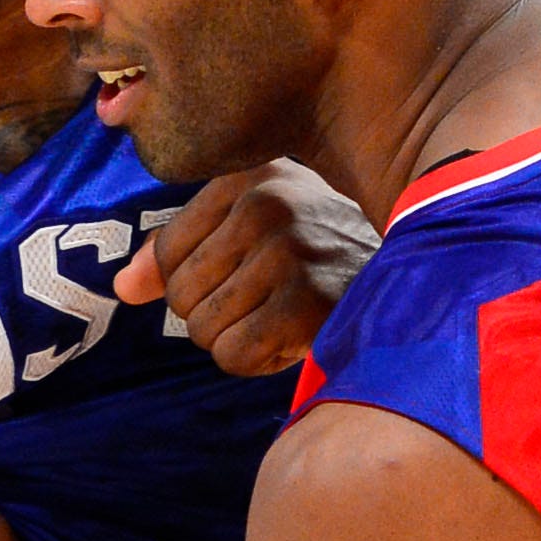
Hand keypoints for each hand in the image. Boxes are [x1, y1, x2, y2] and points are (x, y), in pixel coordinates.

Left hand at [118, 162, 377, 376]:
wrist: (417, 274)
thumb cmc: (320, 254)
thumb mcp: (249, 230)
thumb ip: (177, 249)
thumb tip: (123, 287)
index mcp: (248, 179)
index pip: (166, 252)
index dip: (192, 280)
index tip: (242, 275)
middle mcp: (266, 205)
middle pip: (179, 294)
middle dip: (213, 312)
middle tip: (266, 300)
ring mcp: (288, 251)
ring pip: (201, 329)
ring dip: (235, 338)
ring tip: (281, 314)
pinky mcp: (306, 302)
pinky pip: (232, 355)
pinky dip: (255, 361)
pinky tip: (291, 338)